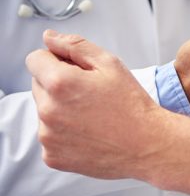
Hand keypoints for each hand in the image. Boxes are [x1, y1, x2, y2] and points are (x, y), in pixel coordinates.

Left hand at [25, 30, 173, 180]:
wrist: (148, 145)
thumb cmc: (132, 105)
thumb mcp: (110, 64)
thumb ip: (75, 46)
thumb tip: (48, 38)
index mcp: (60, 83)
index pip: (34, 59)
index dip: (56, 60)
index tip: (75, 71)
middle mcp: (48, 111)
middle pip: (38, 85)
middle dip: (58, 85)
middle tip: (90, 95)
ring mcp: (48, 137)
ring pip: (43, 111)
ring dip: (59, 109)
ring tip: (92, 116)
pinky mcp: (52, 157)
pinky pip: (49, 136)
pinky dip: (63, 133)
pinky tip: (88, 133)